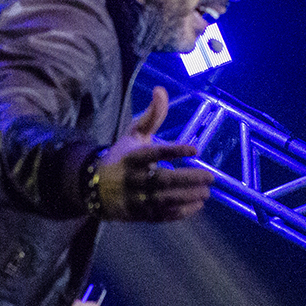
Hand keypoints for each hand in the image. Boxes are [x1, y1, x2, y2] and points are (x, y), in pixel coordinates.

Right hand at [95, 86, 214, 220]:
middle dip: (189, 178)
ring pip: (164, 200)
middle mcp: (132, 179)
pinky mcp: (138, 215)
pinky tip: (197, 205)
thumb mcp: (133, 135)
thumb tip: (161, 90)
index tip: (196, 148)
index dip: (175, 151)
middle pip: (163, 180)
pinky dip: (181, 212)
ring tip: (207, 192)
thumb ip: (151, 116)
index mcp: (131, 157)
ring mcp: (134, 199)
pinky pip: (161, 215)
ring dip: (188, 196)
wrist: (93, 187)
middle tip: (211, 177)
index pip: (154, 153)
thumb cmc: (122, 157)